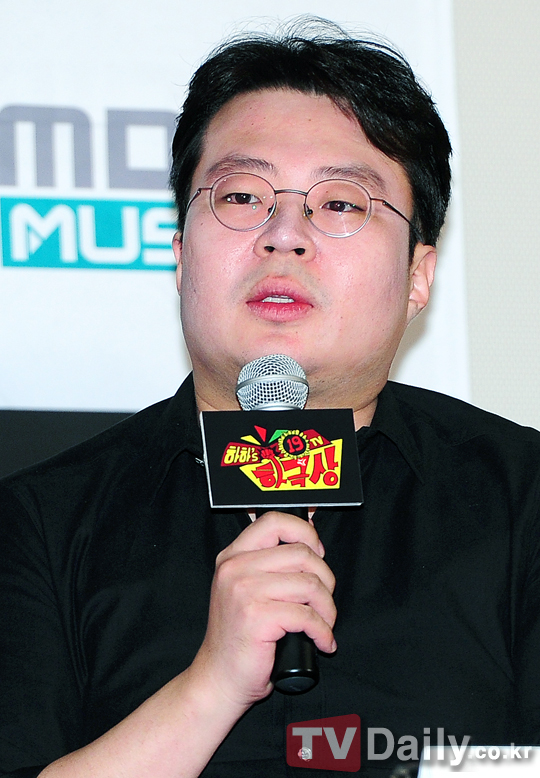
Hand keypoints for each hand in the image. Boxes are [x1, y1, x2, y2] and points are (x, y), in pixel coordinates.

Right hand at [189, 511, 336, 709]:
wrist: (218, 678)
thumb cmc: (239, 638)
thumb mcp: (246, 589)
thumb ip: (270, 563)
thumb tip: (310, 534)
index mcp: (233, 556)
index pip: (274, 521)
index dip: (304, 532)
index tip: (317, 552)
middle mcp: (235, 568)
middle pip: (301, 553)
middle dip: (325, 578)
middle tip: (323, 600)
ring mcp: (244, 591)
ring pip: (309, 584)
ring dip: (327, 608)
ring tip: (324, 623)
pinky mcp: (256, 617)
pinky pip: (307, 616)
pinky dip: (323, 631)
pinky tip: (322, 641)